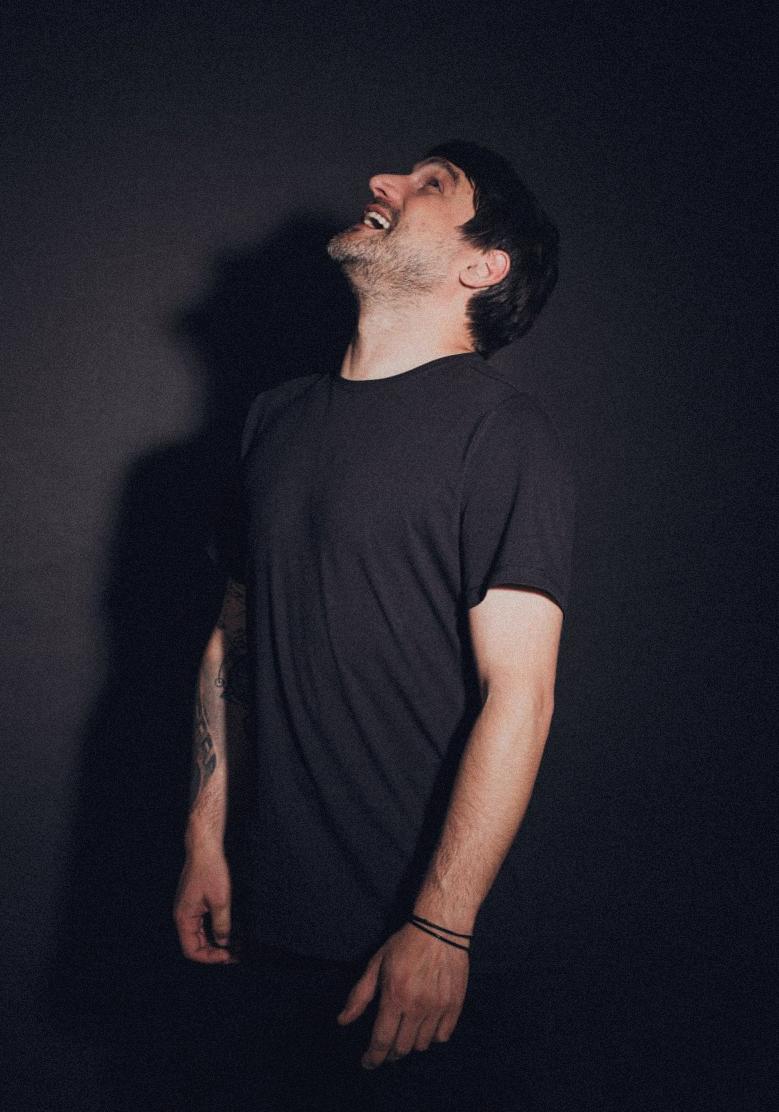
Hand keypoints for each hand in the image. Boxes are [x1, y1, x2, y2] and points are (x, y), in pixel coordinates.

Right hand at [173, 847, 236, 962]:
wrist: (205, 849)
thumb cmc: (210, 871)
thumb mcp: (220, 901)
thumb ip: (221, 925)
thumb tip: (223, 942)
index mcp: (184, 918)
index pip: (192, 950)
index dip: (209, 957)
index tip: (226, 956)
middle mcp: (182, 916)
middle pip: (194, 944)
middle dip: (212, 952)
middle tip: (232, 955)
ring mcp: (187, 909)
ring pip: (198, 935)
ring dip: (212, 942)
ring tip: (230, 946)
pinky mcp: (194, 903)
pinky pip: (200, 924)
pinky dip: (211, 931)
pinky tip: (225, 931)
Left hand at [337, 922, 468, 1068]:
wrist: (441, 928)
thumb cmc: (405, 944)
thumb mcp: (377, 963)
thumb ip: (360, 995)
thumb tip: (342, 1021)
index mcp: (395, 996)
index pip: (382, 1040)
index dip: (372, 1057)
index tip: (367, 1063)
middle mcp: (417, 1007)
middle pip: (401, 1048)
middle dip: (390, 1053)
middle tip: (385, 1046)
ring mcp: (438, 1008)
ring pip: (422, 1045)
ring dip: (410, 1043)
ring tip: (405, 1031)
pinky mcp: (455, 1005)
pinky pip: (442, 1036)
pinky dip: (432, 1037)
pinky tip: (425, 1025)